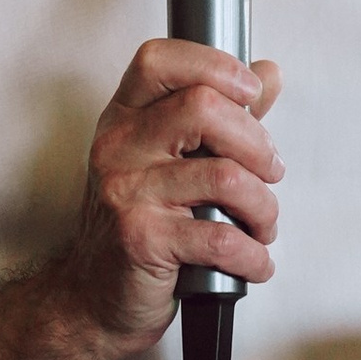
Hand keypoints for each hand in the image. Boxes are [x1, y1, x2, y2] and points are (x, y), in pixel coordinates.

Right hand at [50, 43, 283, 359]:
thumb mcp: (171, 160)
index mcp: (125, 118)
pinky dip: (253, 256)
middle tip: (269, 173)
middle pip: (204, 107)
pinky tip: (252, 263)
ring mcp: (126, 192)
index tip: (250, 94)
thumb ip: (222, 115)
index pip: (160, 60)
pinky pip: (222, 238)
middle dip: (258, 144)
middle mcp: (119, 147)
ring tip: (261, 226)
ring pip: (226, 177)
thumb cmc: (138, 226)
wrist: (91, 299)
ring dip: (264, 208)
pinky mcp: (142, 239)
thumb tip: (267, 73)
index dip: (215, 65)